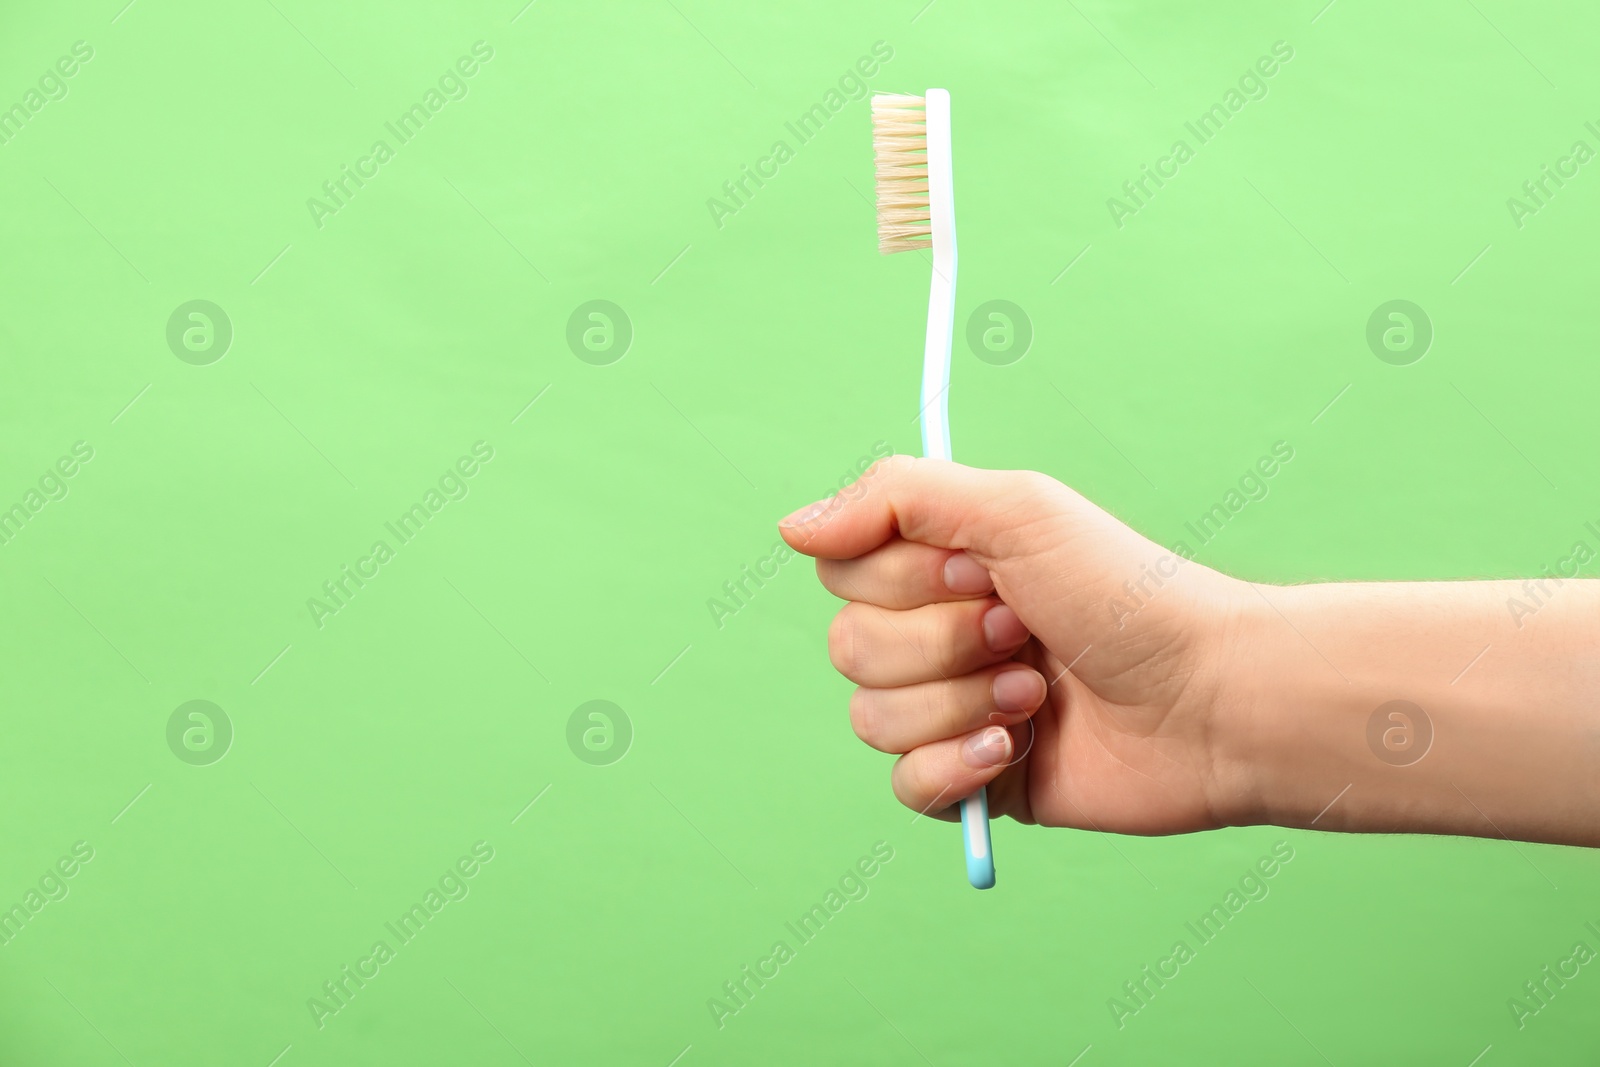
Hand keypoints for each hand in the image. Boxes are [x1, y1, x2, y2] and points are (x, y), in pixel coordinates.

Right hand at [778, 455, 1253, 835]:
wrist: (1207, 699)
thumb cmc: (1126, 593)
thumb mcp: (1015, 509)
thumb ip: (894, 497)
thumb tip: (791, 527)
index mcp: (940, 567)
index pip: (841, 571)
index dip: (902, 580)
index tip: (982, 572)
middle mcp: (937, 634)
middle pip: (848, 648)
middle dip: (941, 645)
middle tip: (1023, 632)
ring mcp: (953, 709)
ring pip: (872, 718)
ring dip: (960, 703)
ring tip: (1037, 693)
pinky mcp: (976, 780)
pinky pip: (905, 787)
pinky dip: (958, 768)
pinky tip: (1020, 749)